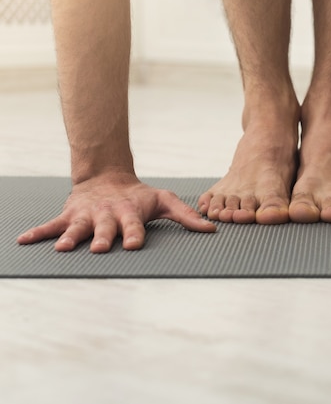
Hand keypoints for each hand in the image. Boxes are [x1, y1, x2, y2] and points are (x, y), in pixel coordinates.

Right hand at [17, 172, 215, 252]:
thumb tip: (211, 230)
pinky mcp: (70, 216)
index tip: (133, 245)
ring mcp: (87, 216)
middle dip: (101, 238)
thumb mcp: (165, 201)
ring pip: (77, 228)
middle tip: (98, 248)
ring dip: (70, 237)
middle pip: (104, 228)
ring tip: (60, 248)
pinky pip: (52, 225)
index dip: (134, 235)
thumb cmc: (140, 196)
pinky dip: (39, 233)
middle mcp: (107, 215)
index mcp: (130, 213)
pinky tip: (24, 241)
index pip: (134, 226)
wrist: (108, 177)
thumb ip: (186, 216)